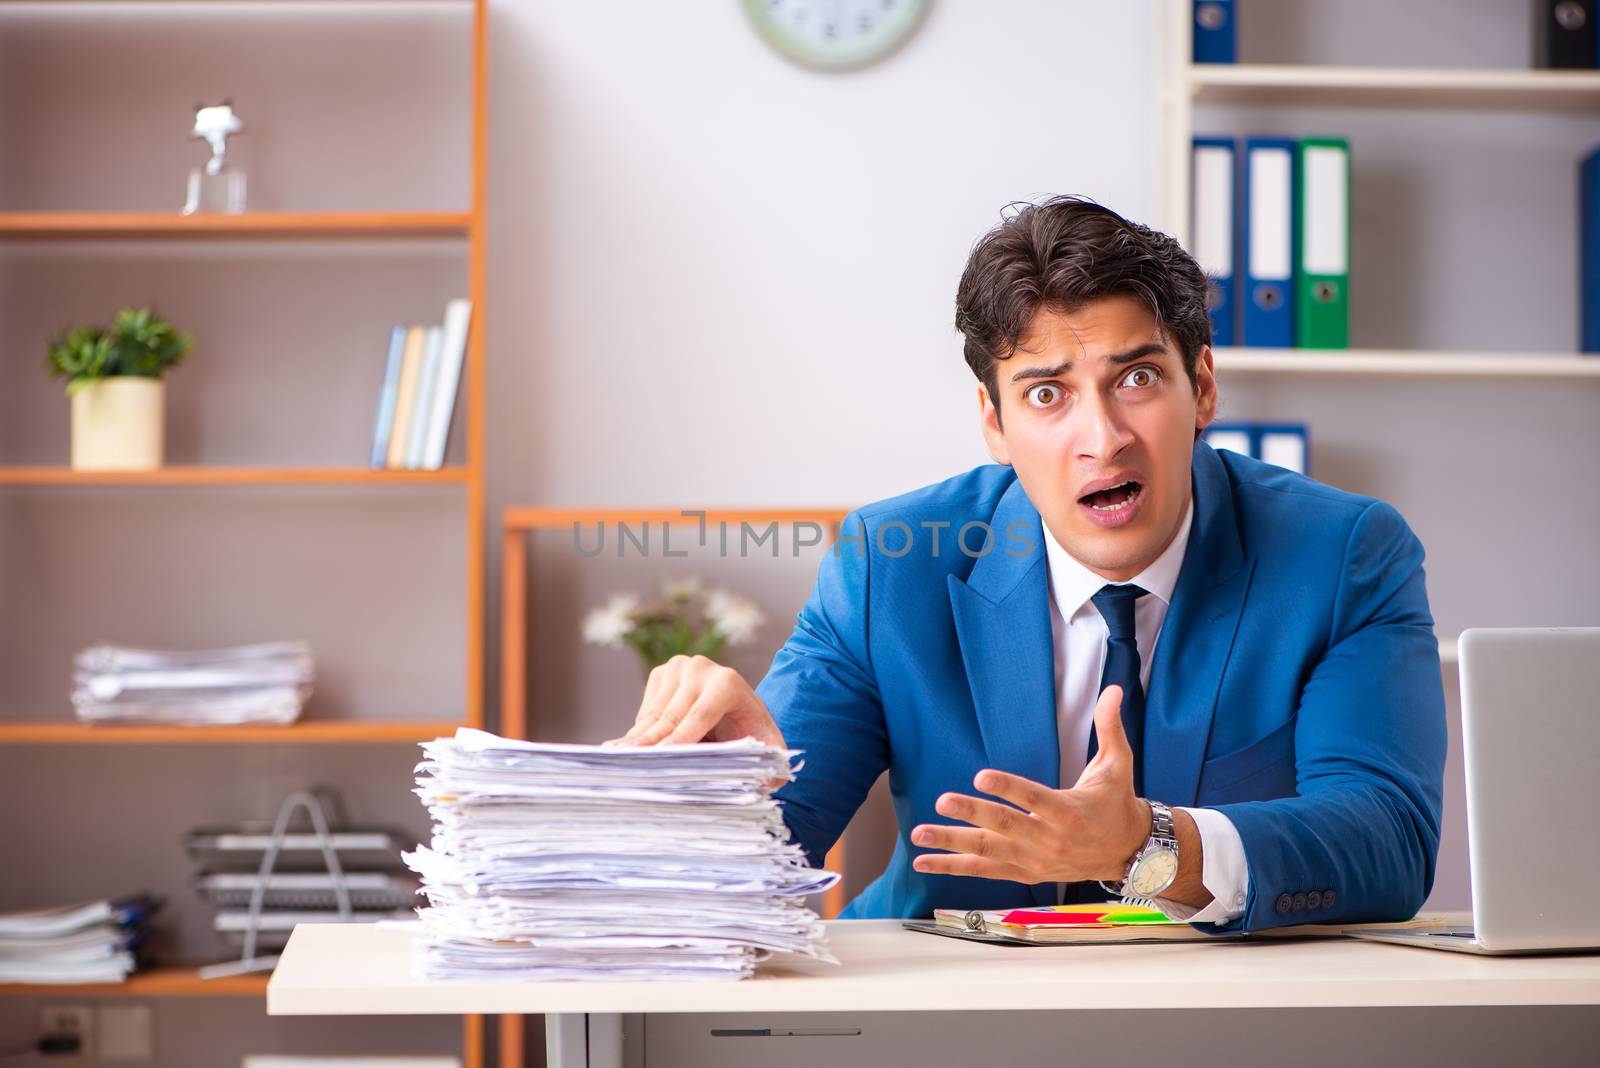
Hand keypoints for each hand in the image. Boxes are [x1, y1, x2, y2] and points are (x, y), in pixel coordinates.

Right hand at [604, 654, 785, 748]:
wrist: (738, 709)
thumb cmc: (750, 731)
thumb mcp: (767, 746)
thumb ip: (770, 763)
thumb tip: (766, 785)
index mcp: (728, 683)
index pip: (700, 715)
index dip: (681, 738)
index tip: (662, 757)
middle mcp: (701, 668)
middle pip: (671, 715)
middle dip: (652, 743)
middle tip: (632, 766)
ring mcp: (678, 667)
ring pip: (652, 714)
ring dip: (640, 740)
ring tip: (624, 761)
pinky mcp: (661, 673)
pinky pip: (645, 710)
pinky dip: (639, 732)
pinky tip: (635, 751)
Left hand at [909, 685, 1150, 883]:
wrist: (1128, 852)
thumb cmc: (1116, 802)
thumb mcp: (1118, 763)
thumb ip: (1110, 726)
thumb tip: (1114, 689)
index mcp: (1070, 811)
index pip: (1034, 797)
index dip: (1007, 787)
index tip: (980, 776)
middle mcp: (1050, 839)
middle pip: (1006, 826)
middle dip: (972, 814)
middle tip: (942, 801)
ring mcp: (1035, 860)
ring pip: (989, 852)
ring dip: (952, 843)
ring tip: (920, 834)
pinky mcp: (1025, 872)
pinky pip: (985, 870)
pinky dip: (954, 867)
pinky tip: (924, 862)